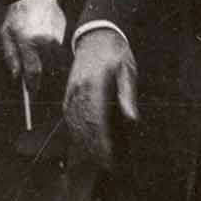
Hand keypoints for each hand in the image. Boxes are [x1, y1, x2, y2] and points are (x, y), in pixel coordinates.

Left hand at [0, 0, 66, 83]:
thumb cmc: (18, 15)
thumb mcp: (6, 34)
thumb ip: (10, 57)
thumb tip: (17, 76)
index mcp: (29, 41)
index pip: (33, 72)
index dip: (33, 85)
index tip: (31, 91)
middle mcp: (47, 41)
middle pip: (47, 70)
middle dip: (41, 72)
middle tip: (35, 70)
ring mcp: (59, 38)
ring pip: (57, 63)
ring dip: (50, 64)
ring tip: (42, 53)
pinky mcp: (67, 35)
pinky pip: (64, 54)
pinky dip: (58, 56)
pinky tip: (49, 47)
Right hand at [63, 29, 135, 175]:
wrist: (95, 36)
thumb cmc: (115, 53)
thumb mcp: (127, 70)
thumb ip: (127, 94)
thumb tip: (132, 119)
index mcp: (94, 85)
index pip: (96, 121)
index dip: (102, 143)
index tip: (109, 158)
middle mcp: (78, 91)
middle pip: (83, 127)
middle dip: (93, 149)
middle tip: (105, 165)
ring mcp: (71, 92)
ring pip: (74, 124)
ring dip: (83, 144)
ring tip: (95, 159)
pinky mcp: (69, 93)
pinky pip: (69, 117)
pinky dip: (75, 133)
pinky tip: (83, 143)